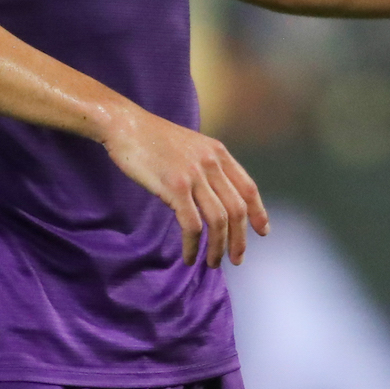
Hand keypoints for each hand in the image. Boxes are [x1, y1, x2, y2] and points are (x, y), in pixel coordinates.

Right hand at [102, 110, 269, 267]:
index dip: (258, 212)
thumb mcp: (191, 146)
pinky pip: (192, 225)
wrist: (126, 125)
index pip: (248, 188)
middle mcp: (212, 163)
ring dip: (218, 247)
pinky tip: (189, 256)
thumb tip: (216, 196)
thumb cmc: (153, 138)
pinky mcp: (175, 187)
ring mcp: (195, 175)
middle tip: (237, 259)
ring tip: (212, 263)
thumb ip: (207, 166)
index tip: (263, 231)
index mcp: (219, 152)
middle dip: (239, 239)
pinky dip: (193, 245)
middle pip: (237, 209)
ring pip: (218, 221)